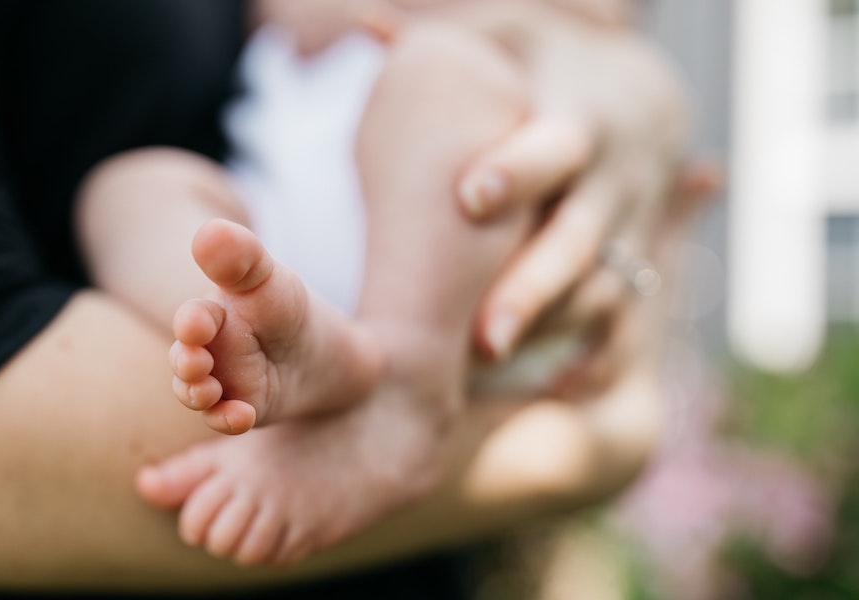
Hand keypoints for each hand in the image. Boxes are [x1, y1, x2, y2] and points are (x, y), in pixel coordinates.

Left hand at [441, 2, 691, 361]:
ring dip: (549, 334)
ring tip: (489, 375)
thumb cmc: (548, 70)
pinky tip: (555, 393)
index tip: (469, 197)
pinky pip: (625, 322)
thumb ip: (445, 42)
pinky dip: (596, 359)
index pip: (550, 150)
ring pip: (600, 292)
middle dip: (532, 288)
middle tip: (482, 339)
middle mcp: (610, 183)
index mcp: (576, 124)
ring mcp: (629, 231)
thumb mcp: (511, 41)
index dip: (516, 172)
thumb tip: (365, 21)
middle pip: (577, 241)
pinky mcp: (636, 266)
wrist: (646, 99)